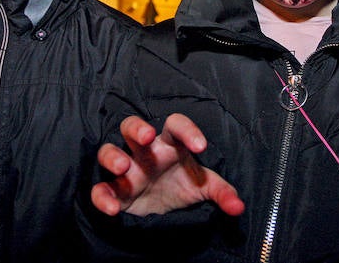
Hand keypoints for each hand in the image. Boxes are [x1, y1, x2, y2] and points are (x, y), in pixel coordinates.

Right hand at [91, 113, 243, 217]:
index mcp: (169, 145)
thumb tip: (238, 207)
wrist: (162, 212)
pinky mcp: (113, 191)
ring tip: (124, 167)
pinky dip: (101, 197)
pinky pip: (99, 189)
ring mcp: (126, 170)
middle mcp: (145, 153)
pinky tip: (112, 208)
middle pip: (132, 126)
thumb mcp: (205, 188)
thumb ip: (222, 193)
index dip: (188, 130)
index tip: (201, 146)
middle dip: (137, 128)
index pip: (176, 126)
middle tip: (147, 136)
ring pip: (108, 151)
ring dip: (113, 156)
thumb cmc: (182, 187)